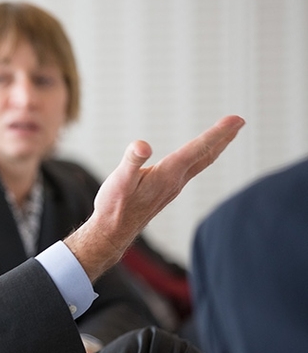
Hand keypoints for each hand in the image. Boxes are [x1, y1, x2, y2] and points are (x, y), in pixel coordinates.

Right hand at [66, 115, 244, 280]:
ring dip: (215, 146)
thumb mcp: (119, 180)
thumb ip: (131, 161)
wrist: (113, 232)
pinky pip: (191, 169)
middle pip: (206, 156)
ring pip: (200, 163)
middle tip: (239, 121)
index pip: (197, 149)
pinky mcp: (166, 191)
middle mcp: (175, 181)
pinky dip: (201, 156)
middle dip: (224, 137)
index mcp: (167, 175)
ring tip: (226, 134)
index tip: (236, 119)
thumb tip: (143, 145)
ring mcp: (173, 187)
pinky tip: (197, 156)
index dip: (218, 133)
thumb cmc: (114, 206)